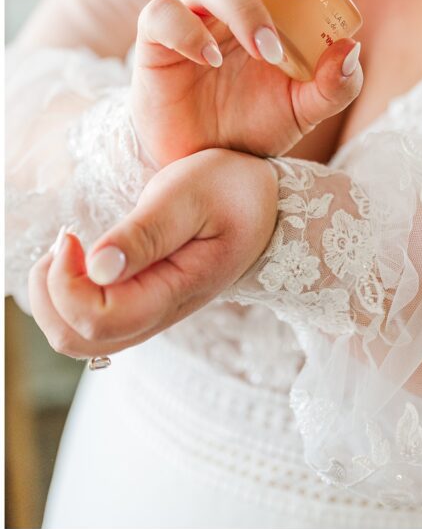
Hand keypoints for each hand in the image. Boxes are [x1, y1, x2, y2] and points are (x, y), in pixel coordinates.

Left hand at [28, 148, 277, 358]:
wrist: (264, 200)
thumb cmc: (230, 188)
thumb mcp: (189, 195)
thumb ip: (145, 233)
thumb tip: (96, 267)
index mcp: (176, 291)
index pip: (99, 320)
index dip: (67, 284)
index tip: (71, 235)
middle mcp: (160, 315)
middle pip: (79, 340)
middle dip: (50, 295)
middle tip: (65, 241)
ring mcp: (150, 313)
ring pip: (79, 338)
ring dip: (54, 298)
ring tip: (68, 248)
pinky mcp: (142, 303)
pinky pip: (91, 322)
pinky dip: (67, 296)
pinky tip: (80, 257)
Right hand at [131, 0, 366, 165]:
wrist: (202, 161)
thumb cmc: (256, 122)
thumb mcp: (306, 109)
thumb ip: (335, 85)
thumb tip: (350, 49)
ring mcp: (196, 11)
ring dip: (246, 9)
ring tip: (267, 51)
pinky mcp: (157, 36)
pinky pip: (165, 13)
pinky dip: (189, 32)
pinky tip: (209, 59)